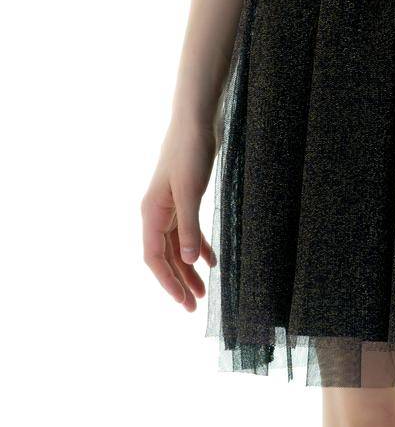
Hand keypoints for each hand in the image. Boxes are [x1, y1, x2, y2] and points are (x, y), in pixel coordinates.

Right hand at [141, 116, 218, 310]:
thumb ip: (189, 227)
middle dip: (179, 281)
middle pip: (165, 256)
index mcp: (152, 213)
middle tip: (194, 307)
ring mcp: (169, 205)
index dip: (168, 282)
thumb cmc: (190, 152)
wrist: (195, 120)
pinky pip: (187, 231)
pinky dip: (198, 246)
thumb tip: (189, 261)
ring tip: (204, 291)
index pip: (155, 258)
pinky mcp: (183, 198)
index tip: (183, 302)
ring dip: (189, 267)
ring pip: (177, 246)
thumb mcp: (191, 191)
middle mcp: (156, 212)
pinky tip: (211, 260)